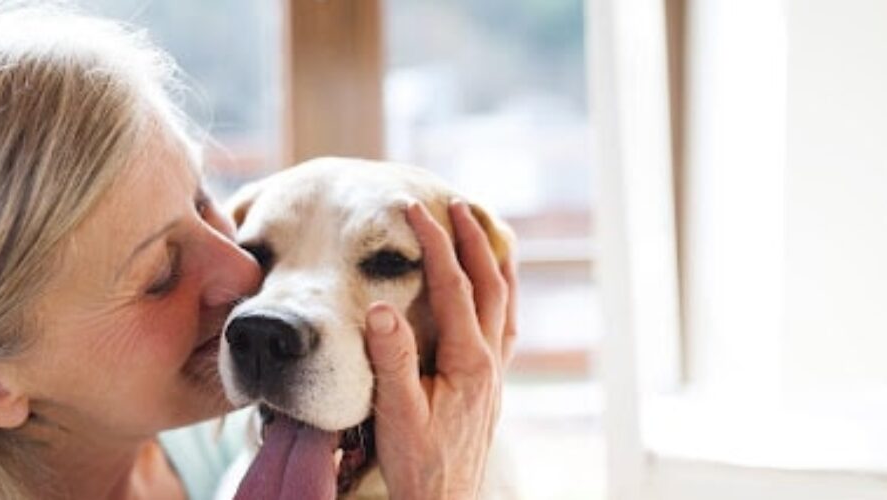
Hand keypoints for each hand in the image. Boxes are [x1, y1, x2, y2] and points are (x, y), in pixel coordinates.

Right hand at [365, 200, 516, 498]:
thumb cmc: (418, 463)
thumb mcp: (397, 412)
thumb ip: (391, 360)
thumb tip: (381, 307)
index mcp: (468, 362)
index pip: (453, 287)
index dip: (435, 244)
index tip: (414, 211)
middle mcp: (489, 361)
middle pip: (489, 284)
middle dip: (472, 240)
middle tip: (456, 204)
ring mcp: (495, 372)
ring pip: (504, 303)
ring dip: (495, 262)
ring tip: (486, 231)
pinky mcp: (490, 384)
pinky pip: (504, 326)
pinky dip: (501, 296)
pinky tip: (494, 291)